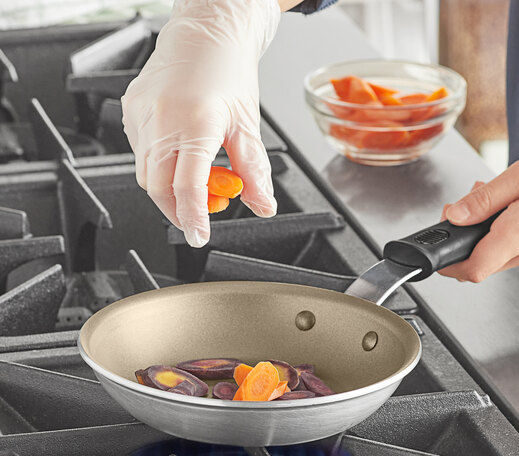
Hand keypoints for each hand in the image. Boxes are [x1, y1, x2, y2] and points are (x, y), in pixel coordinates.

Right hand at [121, 0, 280, 246]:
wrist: (207, 30)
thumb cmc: (228, 70)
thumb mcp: (247, 124)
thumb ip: (254, 171)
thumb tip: (262, 205)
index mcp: (195, 123)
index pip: (187, 187)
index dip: (193, 218)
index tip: (199, 236)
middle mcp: (161, 118)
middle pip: (158, 188)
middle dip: (177, 210)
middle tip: (200, 214)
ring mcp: (141, 113)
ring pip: (146, 172)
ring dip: (169, 188)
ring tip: (199, 176)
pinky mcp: (131, 109)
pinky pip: (140, 152)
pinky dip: (160, 165)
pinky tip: (181, 153)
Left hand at [439, 147, 518, 281]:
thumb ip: (484, 199)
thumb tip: (454, 216)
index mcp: (518, 236)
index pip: (471, 270)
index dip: (447, 261)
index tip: (438, 242)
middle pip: (475, 264)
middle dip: (459, 239)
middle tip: (462, 208)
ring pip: (490, 255)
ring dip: (478, 232)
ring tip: (487, 197)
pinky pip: (508, 247)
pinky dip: (496, 230)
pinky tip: (505, 204)